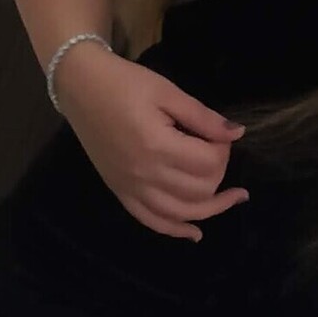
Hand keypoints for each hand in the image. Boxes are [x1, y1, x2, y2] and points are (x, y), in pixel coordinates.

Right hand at [55, 43, 249, 241]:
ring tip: (233, 198)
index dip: (224, 149)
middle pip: (200, 190)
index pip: (209, 163)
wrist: (80, 86)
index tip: (218, 134)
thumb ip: (203, 118)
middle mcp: (145, 174)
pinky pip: (151, 221)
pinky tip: (196, 232)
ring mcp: (131, 188)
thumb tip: (237, 134)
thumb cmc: (124, 83)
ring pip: (182, 213)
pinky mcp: (120, 192)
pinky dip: (176, 230)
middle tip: (215, 150)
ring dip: (211, 207)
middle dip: (219, 172)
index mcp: (157, 146)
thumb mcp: (168, 92)